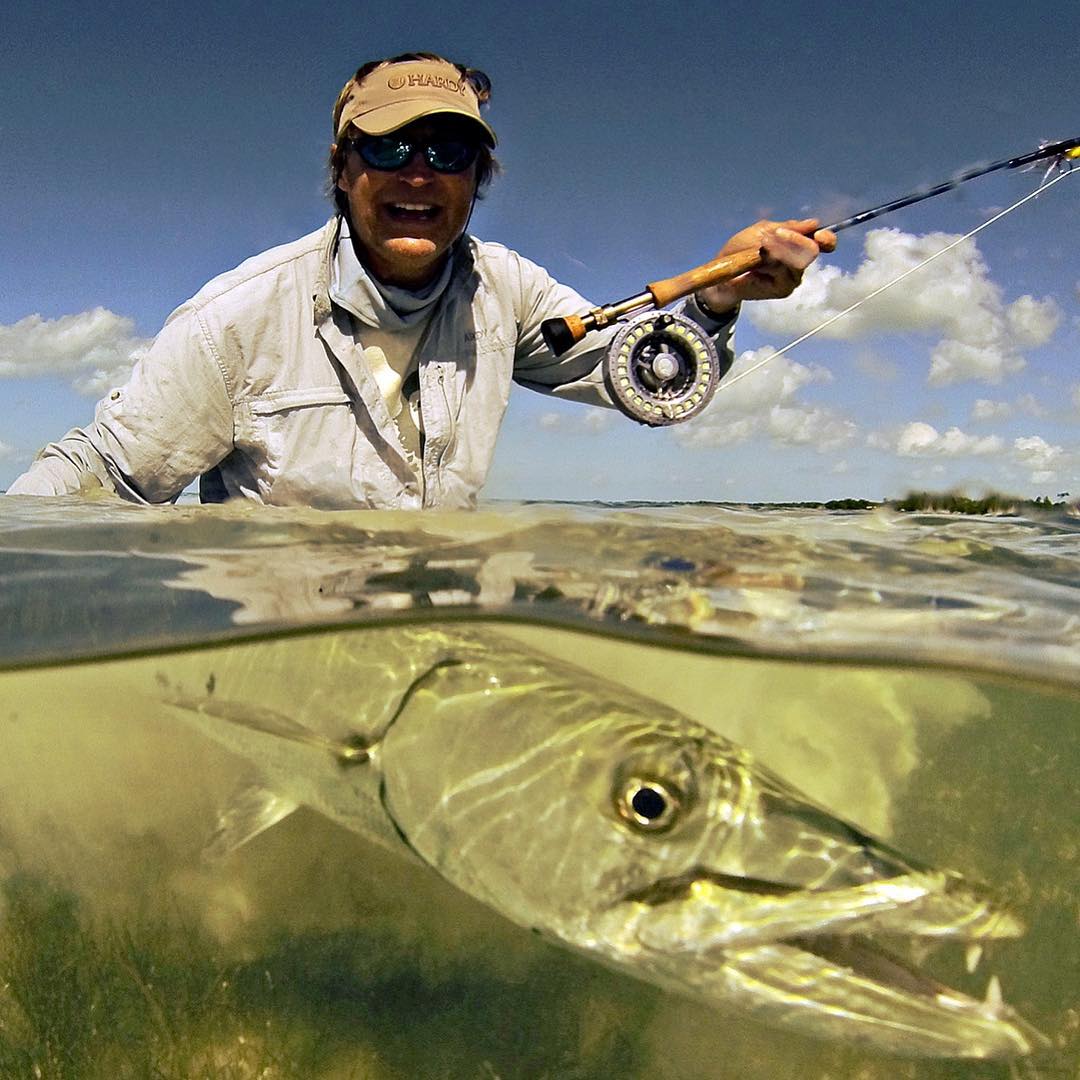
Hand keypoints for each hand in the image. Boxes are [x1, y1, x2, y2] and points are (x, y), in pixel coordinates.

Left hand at [696, 218, 835, 315]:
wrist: (722, 272)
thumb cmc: (740, 251)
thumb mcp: (763, 231)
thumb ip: (787, 227)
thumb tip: (813, 223)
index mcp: (798, 247)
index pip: (823, 243)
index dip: (827, 238)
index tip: (820, 234)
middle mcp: (799, 264)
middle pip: (812, 250)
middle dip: (794, 239)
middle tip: (775, 234)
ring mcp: (792, 279)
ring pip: (797, 260)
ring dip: (778, 249)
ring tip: (761, 247)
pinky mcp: (783, 290)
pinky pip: (784, 271)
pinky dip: (771, 261)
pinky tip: (759, 260)